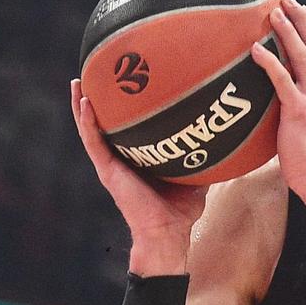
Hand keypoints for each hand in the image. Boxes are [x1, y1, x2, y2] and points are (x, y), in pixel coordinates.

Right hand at [70, 78, 205, 271]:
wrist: (167, 233)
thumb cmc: (181, 210)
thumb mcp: (196, 176)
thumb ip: (204, 156)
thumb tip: (227, 138)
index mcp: (137, 157)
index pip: (128, 126)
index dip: (123, 105)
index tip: (124, 79)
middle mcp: (121, 157)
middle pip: (105, 122)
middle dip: (99, 98)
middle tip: (96, 70)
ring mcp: (111, 164)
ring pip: (91, 129)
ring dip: (83, 105)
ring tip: (79, 81)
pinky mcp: (107, 172)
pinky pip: (94, 142)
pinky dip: (87, 123)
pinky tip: (84, 102)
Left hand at [252, 0, 305, 201]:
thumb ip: (298, 102)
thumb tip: (276, 94)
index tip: (302, 8)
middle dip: (303, 18)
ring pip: (303, 56)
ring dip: (288, 31)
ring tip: (274, 13)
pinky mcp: (299, 112)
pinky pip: (283, 81)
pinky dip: (270, 63)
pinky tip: (254, 51)